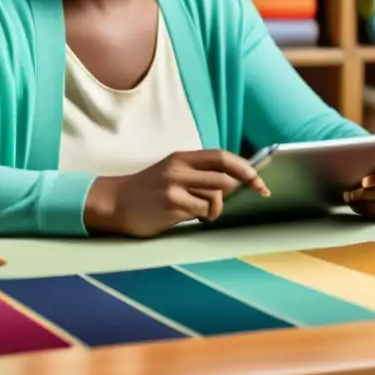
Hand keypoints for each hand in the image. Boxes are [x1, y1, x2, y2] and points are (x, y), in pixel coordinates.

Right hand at [85, 150, 269, 237]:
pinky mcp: (171, 206)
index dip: (246, 169)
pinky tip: (187, 217)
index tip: (260, 183)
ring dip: (215, 210)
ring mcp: (175, 187)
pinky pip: (201, 212)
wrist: (114, 202)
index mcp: (183, 157)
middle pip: (225, 179)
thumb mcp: (172, 172)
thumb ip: (199, 174)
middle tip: (222, 205)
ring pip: (216, 197)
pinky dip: (201, 218)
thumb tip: (234, 183)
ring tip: (199, 213)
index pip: (223, 157)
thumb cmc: (148, 190)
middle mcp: (180, 168)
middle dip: (233, 195)